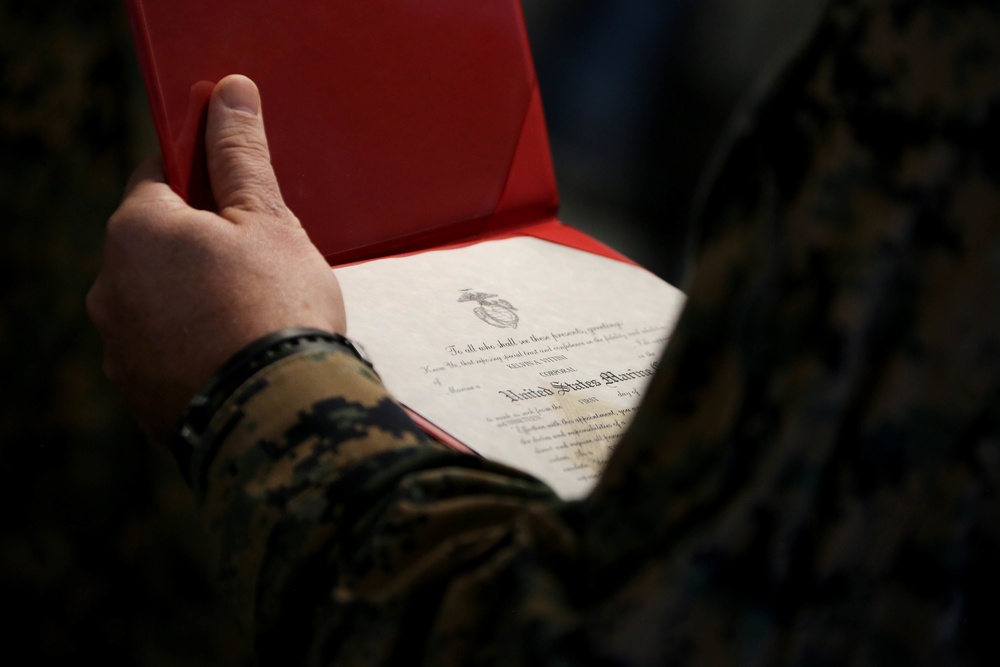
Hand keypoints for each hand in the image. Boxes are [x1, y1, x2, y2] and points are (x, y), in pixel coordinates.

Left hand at [87, 75, 345, 441]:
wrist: (279, 417)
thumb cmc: (277, 312)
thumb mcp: (268, 221)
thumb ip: (241, 155)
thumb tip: (229, 92)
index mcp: (137, 230)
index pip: (160, 173)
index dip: (203, 172)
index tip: (236, 182)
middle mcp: (110, 286)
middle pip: (159, 241)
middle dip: (204, 241)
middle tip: (263, 259)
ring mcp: (120, 346)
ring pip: (161, 298)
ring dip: (196, 296)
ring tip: (256, 315)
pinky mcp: (137, 393)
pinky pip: (166, 349)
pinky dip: (195, 345)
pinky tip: (239, 353)